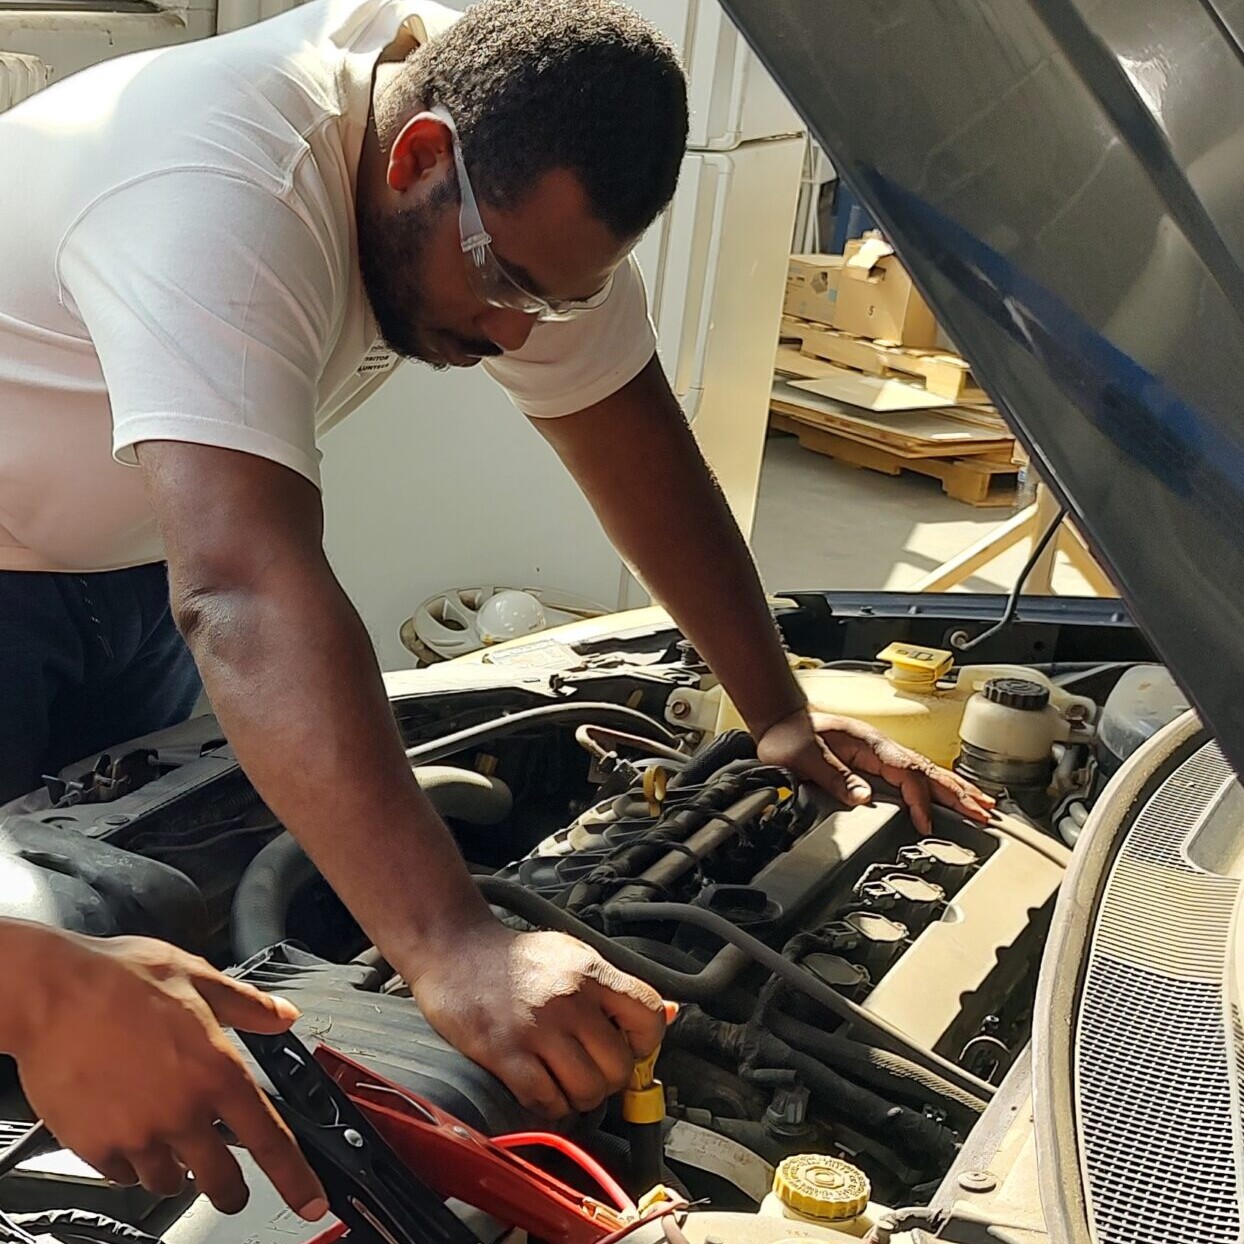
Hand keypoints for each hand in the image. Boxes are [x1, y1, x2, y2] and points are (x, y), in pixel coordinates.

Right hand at [6, 928, 326, 1219]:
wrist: (49, 992)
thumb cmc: (119, 978)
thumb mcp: (198, 977)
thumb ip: (247, 1004)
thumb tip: (283, 1015)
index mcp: (216, 1070)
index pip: (269, 1139)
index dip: (295, 1178)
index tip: (309, 1203)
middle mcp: (181, 1110)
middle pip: (220, 1181)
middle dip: (230, 1189)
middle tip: (230, 1184)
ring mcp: (136, 1134)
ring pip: (169, 1181)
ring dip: (176, 1169)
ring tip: (169, 1136)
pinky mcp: (94, 1147)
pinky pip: (123, 1174)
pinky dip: (132, 1161)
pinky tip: (127, 1127)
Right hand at [407, 921, 665, 1117]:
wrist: (453, 949)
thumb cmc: (515, 957)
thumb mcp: (573, 955)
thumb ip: (617, 988)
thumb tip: (670, 1012)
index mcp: (589, 970)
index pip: (648, 1015)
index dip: (647, 1043)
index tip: (631, 1049)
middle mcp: (568, 998)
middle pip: (619, 1064)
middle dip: (611, 1078)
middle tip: (594, 1071)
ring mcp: (536, 1028)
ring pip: (588, 1090)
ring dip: (582, 1098)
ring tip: (568, 1082)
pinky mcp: (504, 1053)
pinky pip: (547, 1101)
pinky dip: (551, 1106)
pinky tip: (543, 1089)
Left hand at [756, 708, 994, 832]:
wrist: (782, 721)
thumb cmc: (791, 736)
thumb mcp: (805, 757)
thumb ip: (834, 776)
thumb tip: (863, 798)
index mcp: (870, 744)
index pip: (906, 774)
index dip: (919, 800)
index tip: (926, 824)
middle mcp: (882, 748)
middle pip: (928, 772)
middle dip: (958, 794)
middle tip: (984, 814)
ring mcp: (883, 754)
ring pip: (928, 773)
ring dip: (957, 790)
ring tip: (984, 806)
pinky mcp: (879, 762)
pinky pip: (917, 775)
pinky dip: (939, 787)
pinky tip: (952, 796)